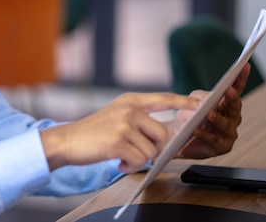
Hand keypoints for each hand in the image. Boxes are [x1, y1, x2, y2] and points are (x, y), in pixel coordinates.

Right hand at [40, 92, 200, 172]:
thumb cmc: (92, 133)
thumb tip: (164, 136)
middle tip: (137, 153)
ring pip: (151, 150)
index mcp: (130, 100)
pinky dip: (131, 166)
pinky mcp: (118, 141)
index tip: (199, 103)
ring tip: (123, 156)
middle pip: (161, 134)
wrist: (67, 141)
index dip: (183, 102)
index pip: (163, 98)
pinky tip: (119, 162)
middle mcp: (129, 109)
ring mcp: (123, 124)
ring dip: (139, 159)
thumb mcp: (116, 116)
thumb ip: (138, 119)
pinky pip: (140, 160)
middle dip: (154, 149)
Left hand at [173, 63, 248, 158]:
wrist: (175, 136)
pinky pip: (215, 141)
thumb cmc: (188, 116)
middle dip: (232, 99)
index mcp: (226, 104)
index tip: (244, 66)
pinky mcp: (222, 147)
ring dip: (217, 119)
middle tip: (228, 91)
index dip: (241, 78)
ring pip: (226, 125)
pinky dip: (206, 135)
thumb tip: (211, 99)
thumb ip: (203, 96)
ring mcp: (228, 133)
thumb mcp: (193, 100)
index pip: (236, 89)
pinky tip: (197, 130)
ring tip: (208, 114)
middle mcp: (231, 118)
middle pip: (235, 107)